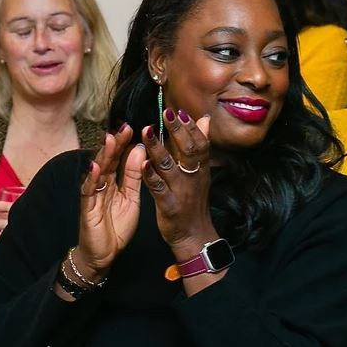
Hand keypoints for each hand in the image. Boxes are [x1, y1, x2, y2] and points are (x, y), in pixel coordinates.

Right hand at [76, 124, 144, 277]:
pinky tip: (95, 169)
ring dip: (103, 156)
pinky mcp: (87, 208)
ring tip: (110, 140)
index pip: (119, 158)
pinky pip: (88, 192)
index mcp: (114, 182)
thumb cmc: (116, 225)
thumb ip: (134, 176)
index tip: (136, 127)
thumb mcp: (131, 198)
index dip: (126, 143)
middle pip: (108, 160)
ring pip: (97, 172)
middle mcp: (101, 184)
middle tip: (125, 127)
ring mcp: (92, 195)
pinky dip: (91, 179)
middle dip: (116, 144)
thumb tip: (139, 149)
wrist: (104, 253)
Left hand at [140, 110, 216, 256]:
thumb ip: (200, 146)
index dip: (191, 127)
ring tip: (147, 131)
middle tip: (167, 113)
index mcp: (200, 169)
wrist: (193, 235)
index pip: (200, 144)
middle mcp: (193, 178)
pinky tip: (142, 163)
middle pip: (188, 151)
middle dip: (178, 131)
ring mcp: (181, 191)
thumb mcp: (200, 173)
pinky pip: (159, 188)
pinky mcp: (169, 205)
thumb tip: (204, 120)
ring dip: (158, 148)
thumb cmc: (193, 201)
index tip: (181, 111)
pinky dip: (150, 175)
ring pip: (170, 166)